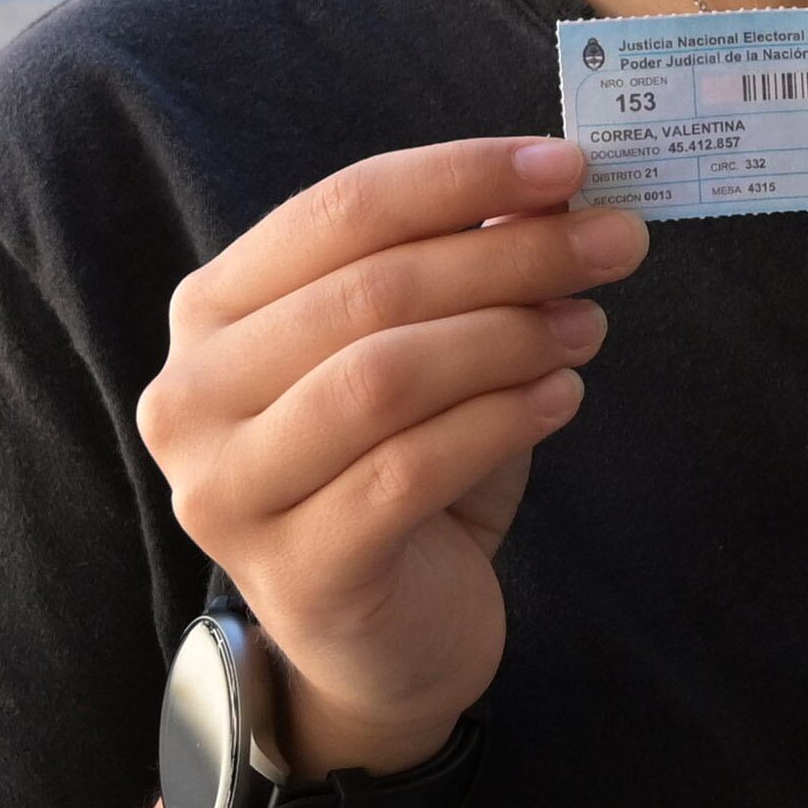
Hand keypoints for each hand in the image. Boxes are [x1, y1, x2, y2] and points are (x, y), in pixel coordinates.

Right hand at [134, 140, 640, 773]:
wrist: (385, 642)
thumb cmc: (401, 474)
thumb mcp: (425, 352)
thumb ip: (462, 272)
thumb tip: (547, 186)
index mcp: (213, 312)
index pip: (339, 209)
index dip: (459, 177)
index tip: (568, 165)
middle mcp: (193, 395)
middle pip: (367, 290)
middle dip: (508, 254)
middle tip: (614, 243)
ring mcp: (229, 490)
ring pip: (382, 377)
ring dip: (507, 336)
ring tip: (589, 324)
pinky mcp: (294, 571)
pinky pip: (409, 471)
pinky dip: (500, 420)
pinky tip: (561, 396)